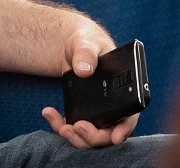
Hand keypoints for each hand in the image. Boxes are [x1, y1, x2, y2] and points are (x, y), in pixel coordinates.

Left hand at [37, 22, 135, 148]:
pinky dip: (60, 126)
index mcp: (124, 90)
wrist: (72, 46)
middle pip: (109, 133)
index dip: (125, 129)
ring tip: (62, 127)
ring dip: (77, 138)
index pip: (130, 116)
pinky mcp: (81, 115)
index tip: (115, 137)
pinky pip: (73, 129)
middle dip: (94, 136)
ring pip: (91, 137)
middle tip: (77, 127)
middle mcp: (113, 107)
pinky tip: (49, 113)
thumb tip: (84, 70)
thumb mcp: (87, 42)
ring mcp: (97, 114)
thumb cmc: (87, 41)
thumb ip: (87, 53)